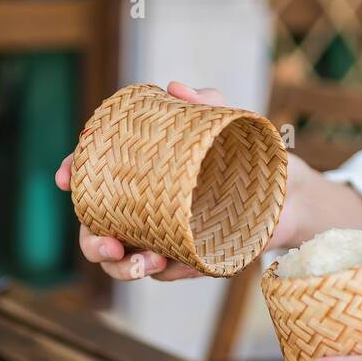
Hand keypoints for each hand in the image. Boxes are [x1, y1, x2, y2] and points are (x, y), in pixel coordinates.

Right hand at [55, 81, 312, 280]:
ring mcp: (168, 236)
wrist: (297, 194)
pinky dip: (160, 270)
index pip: (97, 173)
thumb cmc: (254, 156)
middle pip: (100, 228)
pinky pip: (169, 271)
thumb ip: (206, 105)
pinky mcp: (194, 259)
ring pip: (126, 260)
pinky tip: (161, 264)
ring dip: (122, 266)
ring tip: (138, 261)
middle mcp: (149, 208)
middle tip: (106, 244)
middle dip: (92, 240)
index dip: (74, 172)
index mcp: (146, 174)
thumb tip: (176, 89)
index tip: (64, 176)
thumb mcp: (230, 125)